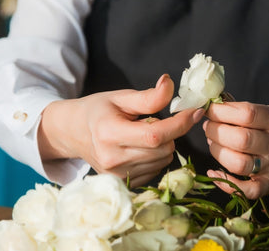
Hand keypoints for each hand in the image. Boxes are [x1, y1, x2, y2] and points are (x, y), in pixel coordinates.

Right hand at [38, 74, 204, 186]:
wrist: (73, 133)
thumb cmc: (98, 110)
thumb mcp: (120, 97)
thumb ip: (148, 96)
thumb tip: (171, 84)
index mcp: (110, 133)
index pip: (155, 135)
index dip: (180, 123)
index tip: (195, 111)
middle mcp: (113, 158)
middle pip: (163, 148)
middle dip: (172, 132)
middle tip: (158, 119)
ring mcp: (118, 174)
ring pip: (163, 160)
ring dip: (165, 144)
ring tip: (145, 132)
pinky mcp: (124, 183)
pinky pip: (156, 170)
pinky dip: (157, 156)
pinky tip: (141, 146)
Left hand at [203, 102, 268, 199]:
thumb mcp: (267, 114)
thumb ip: (240, 108)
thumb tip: (212, 102)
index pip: (247, 113)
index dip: (222, 111)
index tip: (209, 109)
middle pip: (241, 139)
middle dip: (216, 131)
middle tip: (208, 127)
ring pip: (239, 164)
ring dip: (217, 152)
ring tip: (212, 144)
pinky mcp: (267, 186)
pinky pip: (246, 190)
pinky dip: (226, 182)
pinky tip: (213, 173)